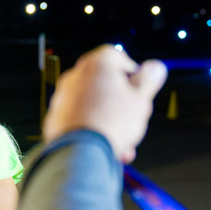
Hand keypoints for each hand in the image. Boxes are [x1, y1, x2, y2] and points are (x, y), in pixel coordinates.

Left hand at [43, 45, 167, 161]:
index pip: (118, 56)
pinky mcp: (55, 117)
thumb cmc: (111, 124)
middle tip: (132, 119)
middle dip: (120, 101)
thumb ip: (149, 80)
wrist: (79, 153)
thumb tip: (155, 67)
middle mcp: (76, 75)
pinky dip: (90, 128)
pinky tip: (104, 145)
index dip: (132, 73)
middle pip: (104, 82)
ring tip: (122, 141)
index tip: (139, 89)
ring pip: (91, 103)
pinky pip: (78, 118)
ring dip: (107, 118)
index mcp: (97, 64)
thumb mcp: (141, 99)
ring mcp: (62, 96)